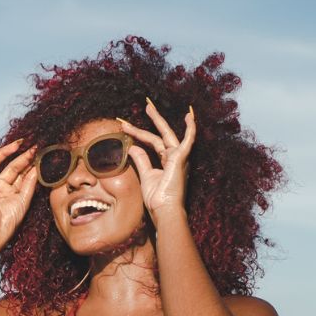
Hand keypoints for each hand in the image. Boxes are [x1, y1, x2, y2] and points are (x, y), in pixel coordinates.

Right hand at [0, 138, 38, 248]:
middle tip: (33, 147)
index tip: (39, 155)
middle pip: (11, 166)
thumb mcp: (24, 200)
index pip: (20, 174)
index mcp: (10, 192)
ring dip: (5, 151)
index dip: (29, 164)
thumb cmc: (8, 221)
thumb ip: (29, 183)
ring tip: (19, 144)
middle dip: (22, 157)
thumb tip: (36, 167)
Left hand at [117, 100, 194, 225]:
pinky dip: (190, 128)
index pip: (152, 143)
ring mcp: (178, 157)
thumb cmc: (157, 198)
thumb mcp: (146, 175)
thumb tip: (133, 146)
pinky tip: (189, 116)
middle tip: (146, 106)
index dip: (138, 134)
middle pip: (160, 135)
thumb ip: (141, 160)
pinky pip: (188, 140)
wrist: (164, 209)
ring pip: (164, 135)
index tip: (125, 128)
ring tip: (148, 107)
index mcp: (167, 162)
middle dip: (153, 120)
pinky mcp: (181, 158)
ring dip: (157, 120)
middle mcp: (174, 157)